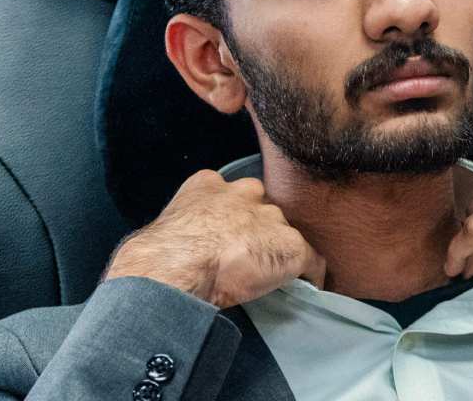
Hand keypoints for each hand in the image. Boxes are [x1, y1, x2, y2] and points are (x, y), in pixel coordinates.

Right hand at [102, 169, 326, 307]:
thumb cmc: (161, 252)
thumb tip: (175, 249)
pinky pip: (310, 260)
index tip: (229, 235)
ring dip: (280, 250)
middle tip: (249, 254)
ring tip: (274, 273)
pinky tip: (308, 287)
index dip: (232, 216)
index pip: (230, 193)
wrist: (180, 265)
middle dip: (259, 228)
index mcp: (208, 185)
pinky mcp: (290, 246)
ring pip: (284, 232)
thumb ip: (183, 226)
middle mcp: (245, 194)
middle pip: (262, 207)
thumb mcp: (167, 225)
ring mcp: (270, 220)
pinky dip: (310, 274)